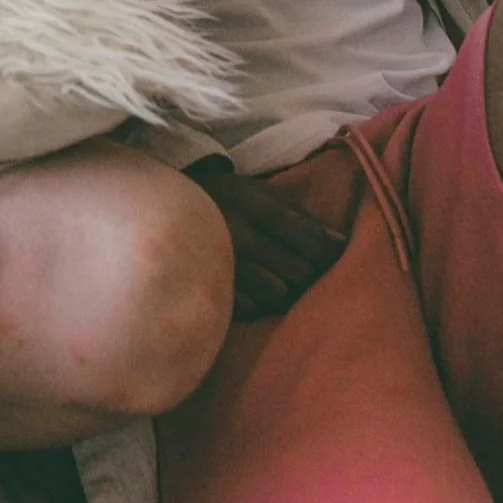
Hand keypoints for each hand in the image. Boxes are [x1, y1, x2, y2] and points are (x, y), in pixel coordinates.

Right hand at [188, 160, 345, 320]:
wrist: (162, 210)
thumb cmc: (225, 201)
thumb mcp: (255, 193)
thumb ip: (296, 215)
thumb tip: (339, 243)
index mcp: (245, 201)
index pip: (299, 230)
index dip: (325, 246)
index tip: (338, 251)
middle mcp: (231, 231)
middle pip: (295, 268)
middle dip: (308, 271)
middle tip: (306, 267)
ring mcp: (217, 263)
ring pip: (278, 293)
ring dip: (286, 289)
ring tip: (280, 278)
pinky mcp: (207, 289)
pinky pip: (253, 309)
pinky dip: (260, 302)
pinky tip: (255, 289)